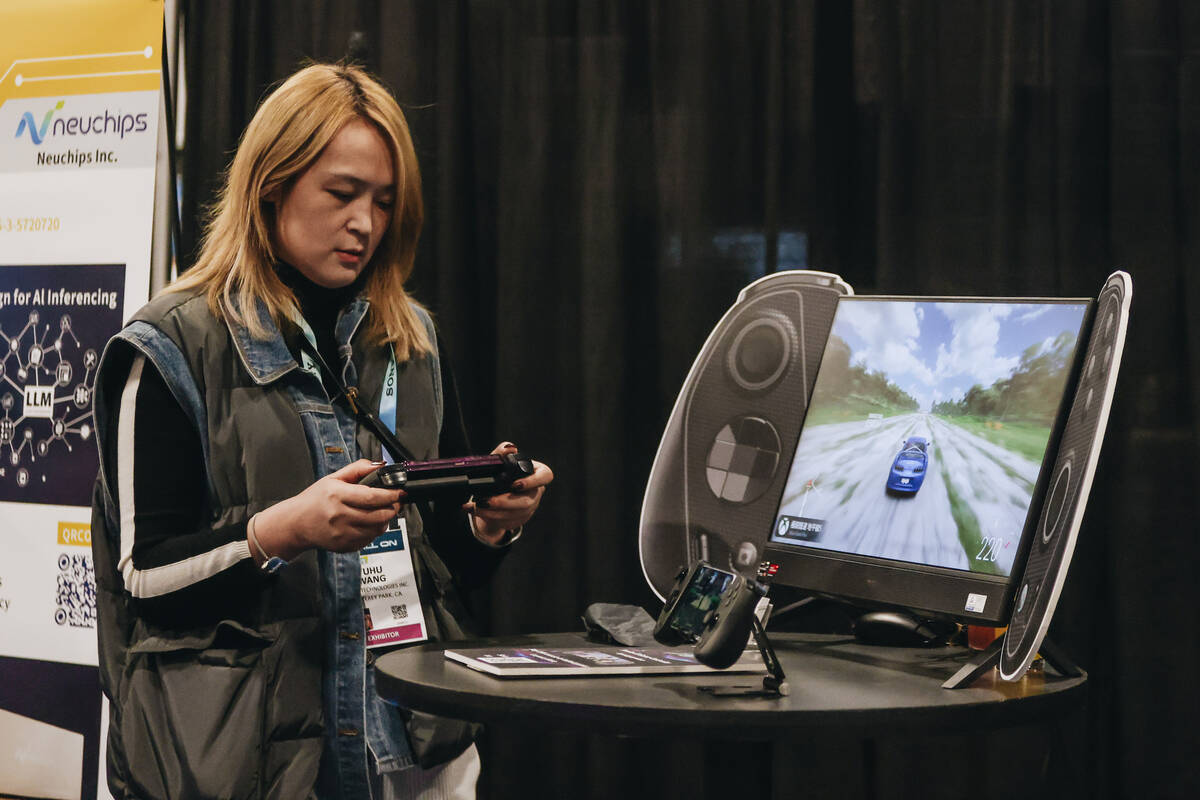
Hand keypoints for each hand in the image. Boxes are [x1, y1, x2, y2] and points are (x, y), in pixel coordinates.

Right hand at [252, 459, 403, 560]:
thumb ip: (357, 469)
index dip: (391, 495)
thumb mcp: (333, 478)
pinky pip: (369, 539)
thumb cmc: (315, 500)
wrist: (297, 524)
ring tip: (383, 511)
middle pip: (379, 515)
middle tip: (396, 501)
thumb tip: (379, 465)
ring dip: (386, 519)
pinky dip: (375, 530)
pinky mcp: (345, 545)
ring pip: (377, 529)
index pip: (372, 497)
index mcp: (337, 495)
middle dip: (393, 507)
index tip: (400, 492)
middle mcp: (340, 516)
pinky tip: (369, 522)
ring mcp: (343, 533)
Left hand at [465, 442, 552, 544]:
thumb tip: (509, 447)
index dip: (533, 482)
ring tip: (475, 507)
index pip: (546, 476)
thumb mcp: (498, 462)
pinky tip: (478, 512)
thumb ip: (502, 453)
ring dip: (493, 512)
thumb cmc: (500, 473)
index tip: (515, 485)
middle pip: (527, 501)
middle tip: (485, 501)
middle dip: (504, 502)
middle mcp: (536, 491)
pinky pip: (508, 521)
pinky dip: (491, 517)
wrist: (493, 492)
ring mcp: (530, 507)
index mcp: (536, 473)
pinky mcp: (520, 519)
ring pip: (516, 514)